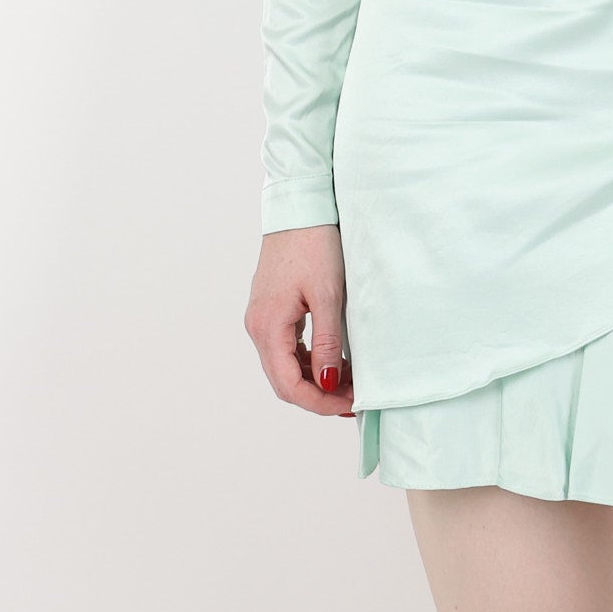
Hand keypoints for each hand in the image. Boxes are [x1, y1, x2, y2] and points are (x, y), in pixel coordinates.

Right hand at [245, 224, 355, 416]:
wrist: (300, 206)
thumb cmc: (315, 244)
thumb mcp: (329, 295)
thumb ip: (327, 342)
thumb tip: (329, 384)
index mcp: (267, 326)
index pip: (288, 385)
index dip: (319, 402)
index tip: (350, 405)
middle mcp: (257, 327)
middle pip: (284, 381)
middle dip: (319, 395)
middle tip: (354, 398)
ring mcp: (261, 318)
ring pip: (285, 366)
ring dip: (315, 379)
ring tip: (351, 381)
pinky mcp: (271, 310)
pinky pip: (286, 348)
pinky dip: (309, 360)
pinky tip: (335, 360)